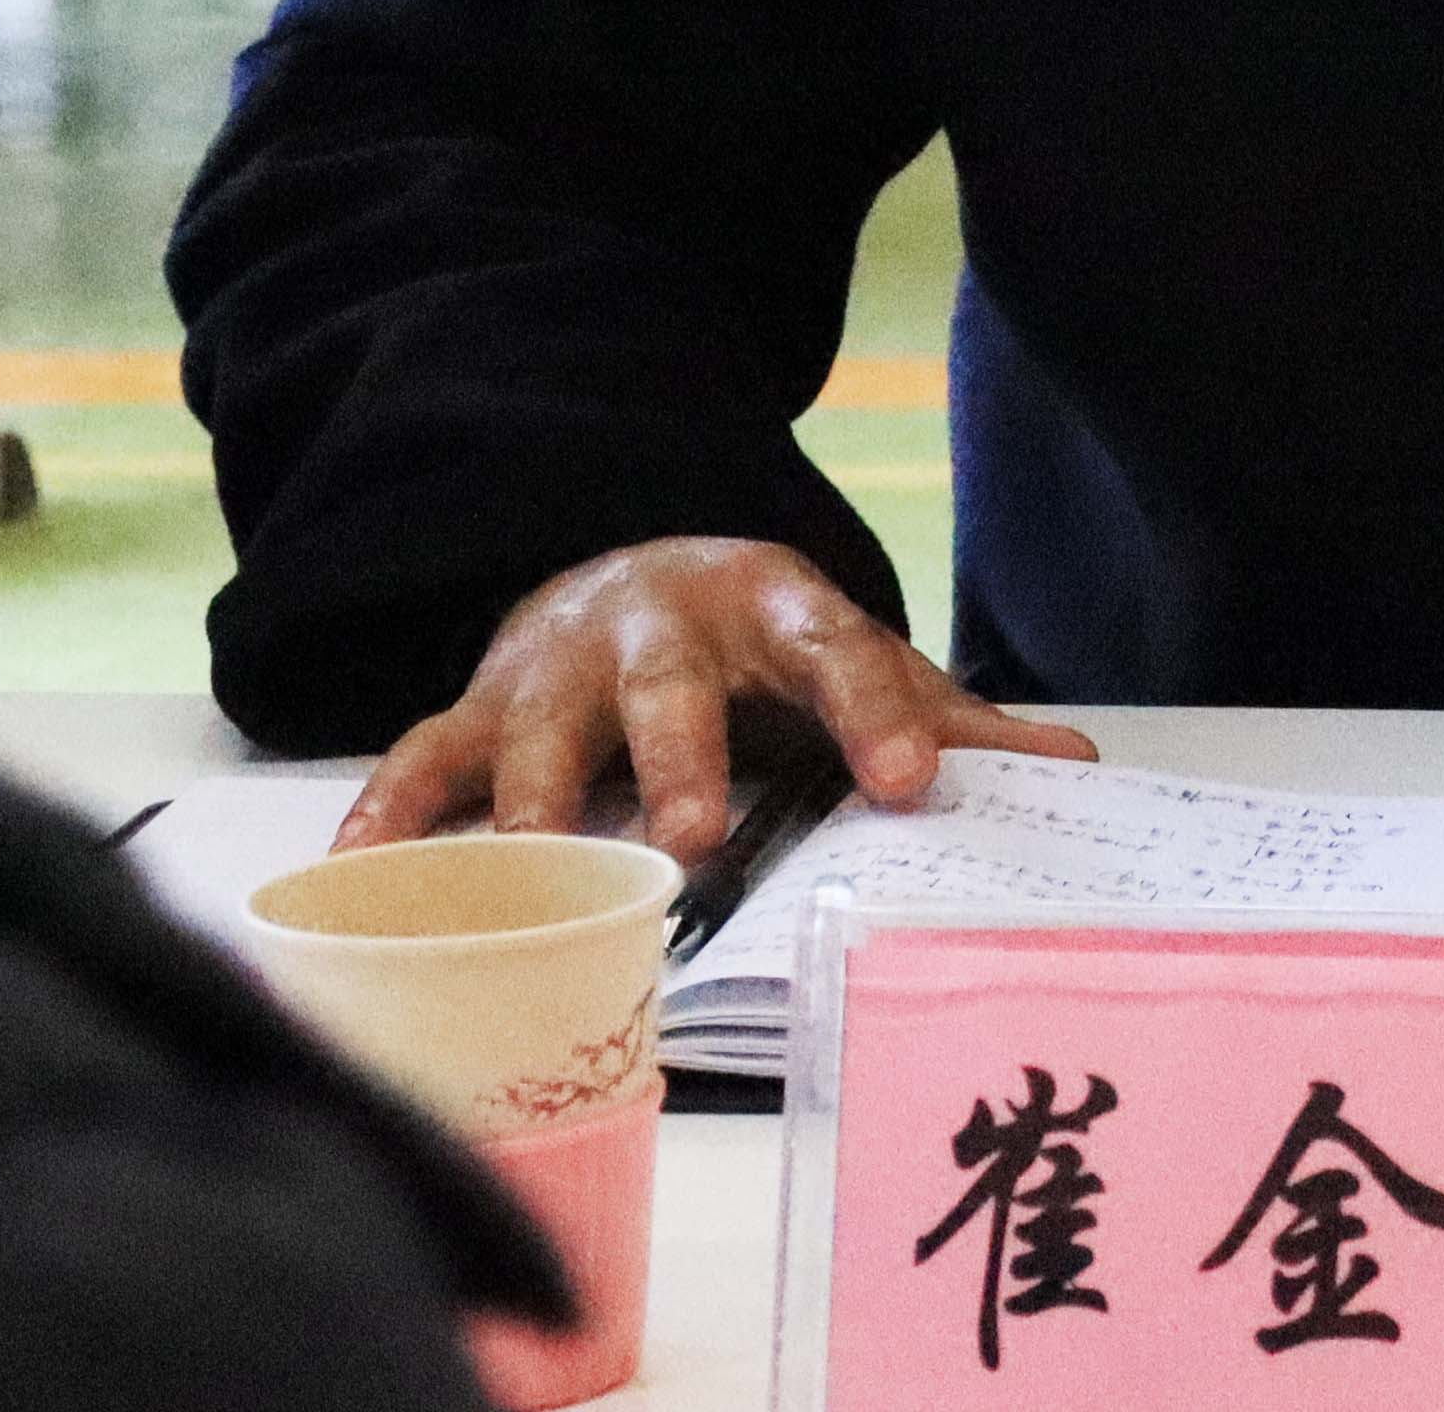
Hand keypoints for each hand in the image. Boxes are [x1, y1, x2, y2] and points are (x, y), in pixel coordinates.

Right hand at [338, 536, 1095, 861]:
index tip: (910, 784)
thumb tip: (1080, 766)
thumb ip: (949, 718)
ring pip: (543, 722)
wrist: (634, 572)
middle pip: (671, 685)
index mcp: (775, 605)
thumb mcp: (854, 661)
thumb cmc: (762, 649)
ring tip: (544, 864)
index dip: (877, 712)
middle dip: (683, 756)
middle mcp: (662, 624)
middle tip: (697, 838)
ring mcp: (562, 662)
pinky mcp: (484, 702)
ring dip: (540, 796)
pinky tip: (363, 870)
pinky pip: (428, 753)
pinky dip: (393, 809)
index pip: (839, 650)